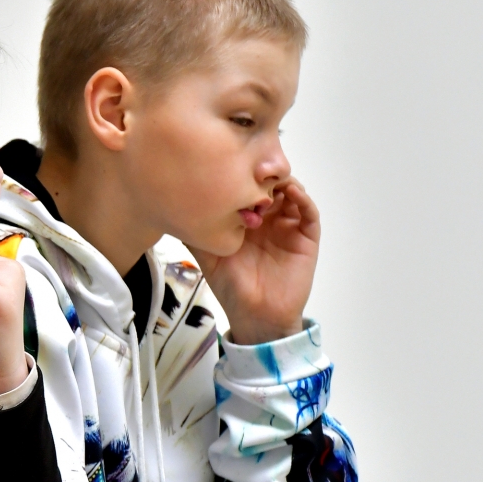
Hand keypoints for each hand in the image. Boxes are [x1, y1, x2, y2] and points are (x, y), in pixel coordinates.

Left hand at [190, 179, 318, 344]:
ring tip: (270, 177)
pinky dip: (303, 198)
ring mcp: (289, 227)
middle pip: (271, 186)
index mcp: (246, 221)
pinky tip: (291, 192)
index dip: (242, 177)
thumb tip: (173, 211)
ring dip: (283, 182)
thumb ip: (197, 234)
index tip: (231, 166)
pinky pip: (309, 213)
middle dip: (263, 175)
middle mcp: (269, 220)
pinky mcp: (306, 238)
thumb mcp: (208, 256)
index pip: (248, 190)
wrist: (255, 315)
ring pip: (292, 194)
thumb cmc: (231, 287)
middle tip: (253, 165)